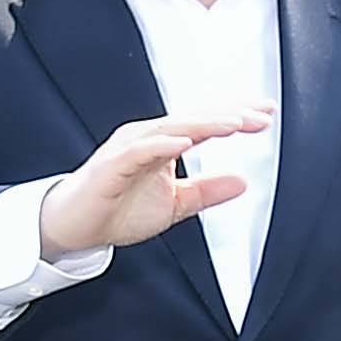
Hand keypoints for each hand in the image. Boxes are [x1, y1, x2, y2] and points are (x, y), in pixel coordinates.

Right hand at [36, 105, 269, 257]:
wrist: (74, 227)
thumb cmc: (117, 209)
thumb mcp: (175, 203)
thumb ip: (207, 191)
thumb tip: (242, 182)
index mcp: (163, 142)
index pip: (205, 122)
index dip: (236, 115)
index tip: (267, 113)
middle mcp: (148, 137)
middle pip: (194, 118)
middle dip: (229, 114)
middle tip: (261, 114)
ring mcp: (129, 148)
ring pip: (172, 128)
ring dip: (204, 124)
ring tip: (234, 123)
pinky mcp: (112, 165)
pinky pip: (140, 150)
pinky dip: (163, 145)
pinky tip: (186, 143)